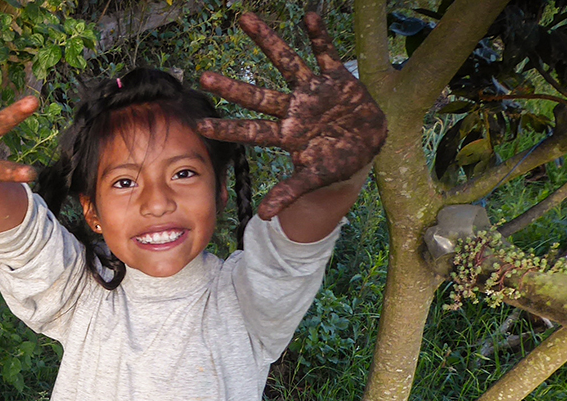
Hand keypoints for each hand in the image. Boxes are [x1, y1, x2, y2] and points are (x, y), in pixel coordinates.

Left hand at [196, 12, 386, 219]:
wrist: (367, 147)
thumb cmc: (335, 163)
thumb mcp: (313, 179)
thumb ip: (289, 191)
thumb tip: (263, 215)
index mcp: (285, 134)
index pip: (249, 131)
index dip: (226, 128)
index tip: (199, 125)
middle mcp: (293, 109)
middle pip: (257, 96)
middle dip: (232, 88)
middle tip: (203, 76)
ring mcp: (313, 91)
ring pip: (286, 63)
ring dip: (268, 42)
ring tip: (246, 20)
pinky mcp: (337, 79)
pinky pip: (326, 54)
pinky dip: (320, 37)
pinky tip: (310, 17)